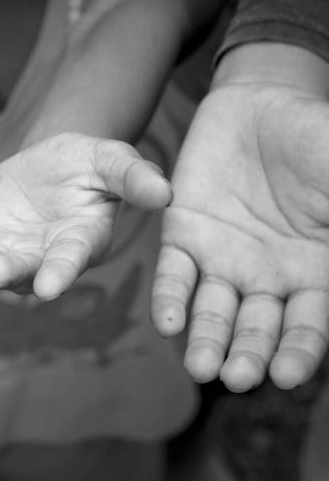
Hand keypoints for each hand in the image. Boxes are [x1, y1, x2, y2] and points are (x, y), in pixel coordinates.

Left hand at [0, 133, 171, 298]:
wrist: (51, 158)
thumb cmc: (90, 161)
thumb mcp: (112, 160)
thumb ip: (134, 177)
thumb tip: (167, 194)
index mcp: (81, 240)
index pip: (70, 260)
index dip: (59, 273)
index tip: (47, 286)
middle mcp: (45, 256)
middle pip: (25, 271)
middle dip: (8, 273)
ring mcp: (11, 251)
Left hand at [152, 85, 328, 391]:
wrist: (261, 103)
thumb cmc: (315, 140)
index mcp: (317, 273)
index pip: (309, 325)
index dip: (299, 352)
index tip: (286, 377)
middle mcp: (269, 278)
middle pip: (259, 329)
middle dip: (248, 355)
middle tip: (236, 377)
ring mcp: (224, 260)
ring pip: (215, 312)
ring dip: (206, 341)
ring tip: (200, 368)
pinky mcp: (183, 237)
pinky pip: (174, 275)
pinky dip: (169, 299)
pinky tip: (167, 323)